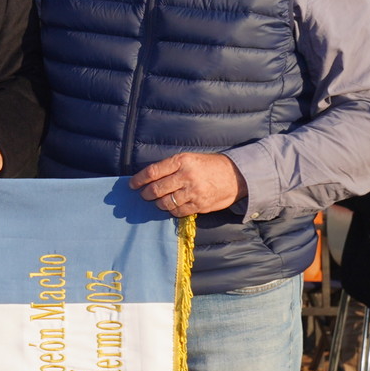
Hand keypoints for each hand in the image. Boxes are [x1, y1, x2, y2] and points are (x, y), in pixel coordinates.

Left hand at [130, 152, 245, 216]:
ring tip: (158, 201)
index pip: (153, 172)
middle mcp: (186, 176)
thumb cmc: (209, 165)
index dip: (139, 179)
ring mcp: (193, 192)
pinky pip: (178, 212)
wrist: (237, 175)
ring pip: (165, 203)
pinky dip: (172, 210)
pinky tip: (172, 207)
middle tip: (145, 195)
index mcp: (182, 161)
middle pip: (156, 189)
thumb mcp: (190, 158)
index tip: (132, 184)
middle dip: (146, 194)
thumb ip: (171, 167)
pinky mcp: (200, 205)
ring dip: (158, 204)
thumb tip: (148, 178)